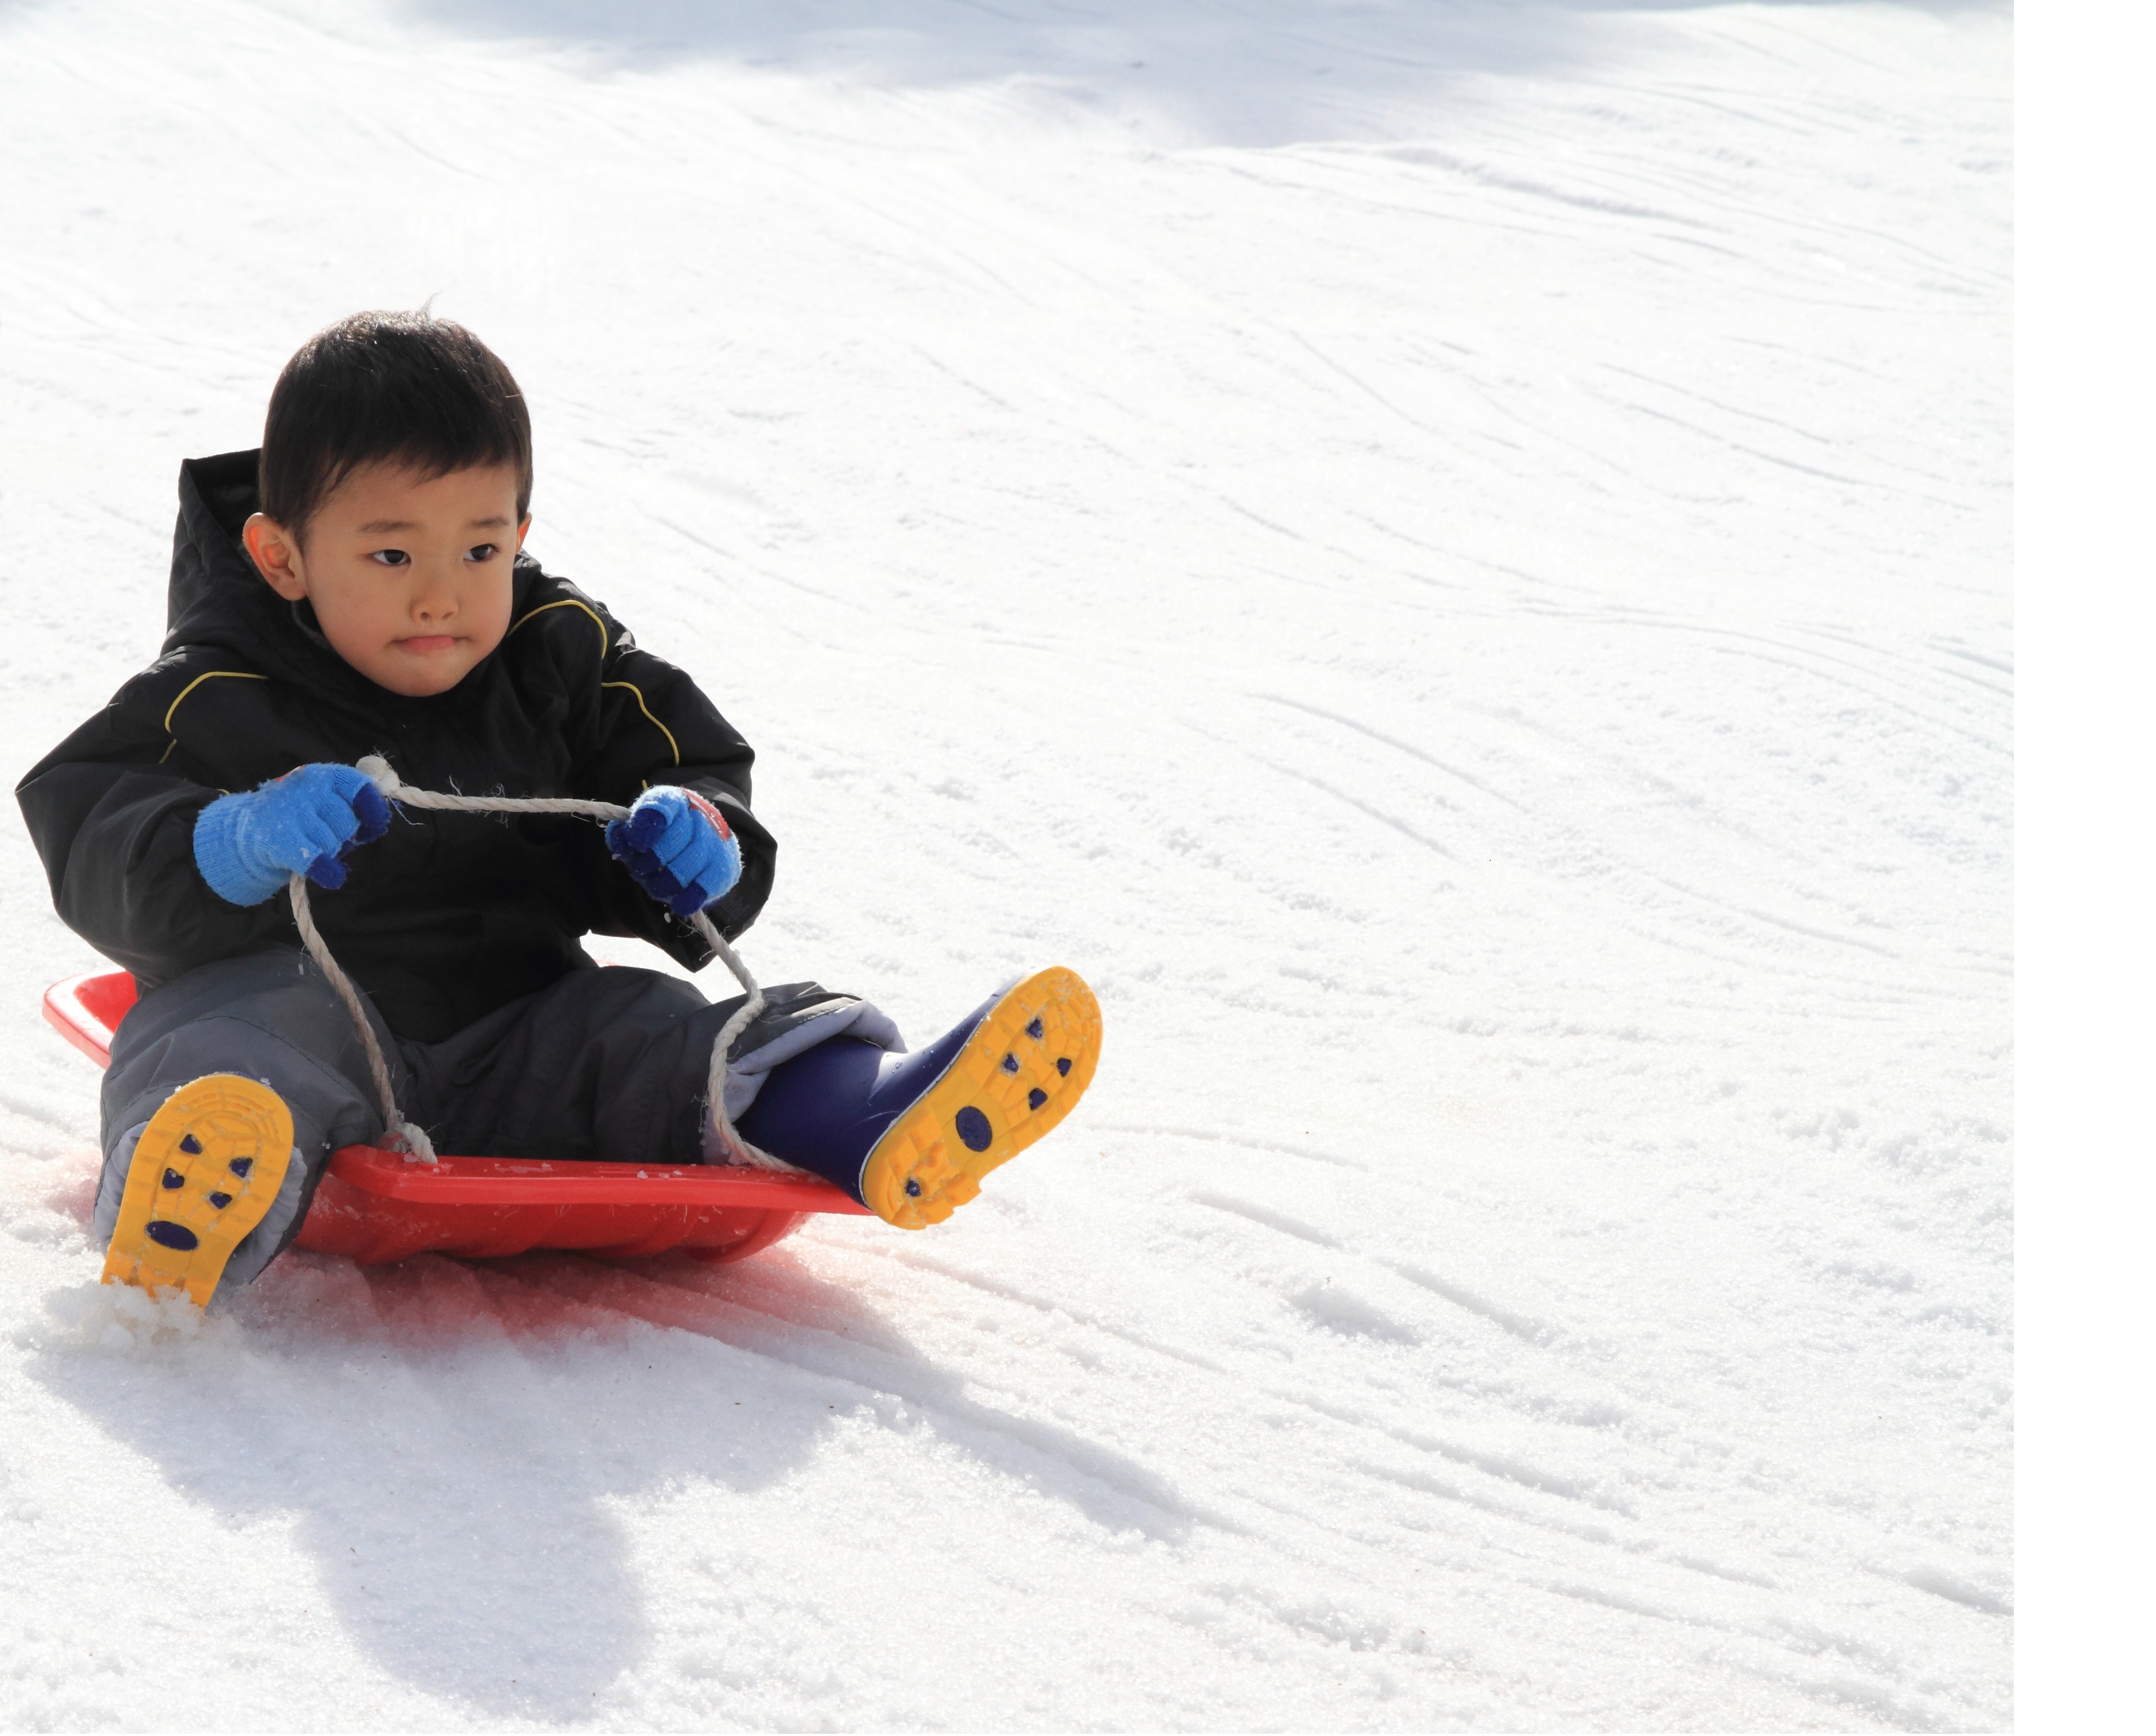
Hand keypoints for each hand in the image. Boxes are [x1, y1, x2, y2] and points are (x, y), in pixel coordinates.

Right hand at [192, 763, 391, 906]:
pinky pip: (314, 859)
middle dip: (345, 835)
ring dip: (330, 851)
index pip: (357, 786)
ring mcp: (289, 812)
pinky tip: (332, 875)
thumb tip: (379, 822)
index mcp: (321, 776)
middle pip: (348, 821)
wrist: (251, 828)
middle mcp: (305, 788)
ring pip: (332, 843)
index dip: (372, 807)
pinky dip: (328, 871)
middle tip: (327, 836)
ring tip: (312, 845)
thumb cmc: (301, 816)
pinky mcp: (277, 838)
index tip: (377, 822)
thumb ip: (355, 807)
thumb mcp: (327, 802)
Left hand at [605, 786, 741, 918]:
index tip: (637, 844)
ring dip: (662, 883)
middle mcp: (700, 816)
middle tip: (642, 869)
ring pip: (683, 869)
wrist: (706, 840)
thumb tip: (620, 840)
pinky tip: (678, 903)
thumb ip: (625, 832)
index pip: (662, 807)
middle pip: (671, 843)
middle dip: (649, 862)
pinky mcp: (725, 868)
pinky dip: (687, 899)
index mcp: (674, 801)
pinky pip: (703, 888)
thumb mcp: (642, 827)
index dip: (646, 827)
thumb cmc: (665, 836)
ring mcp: (715, 842)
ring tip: (657, 885)